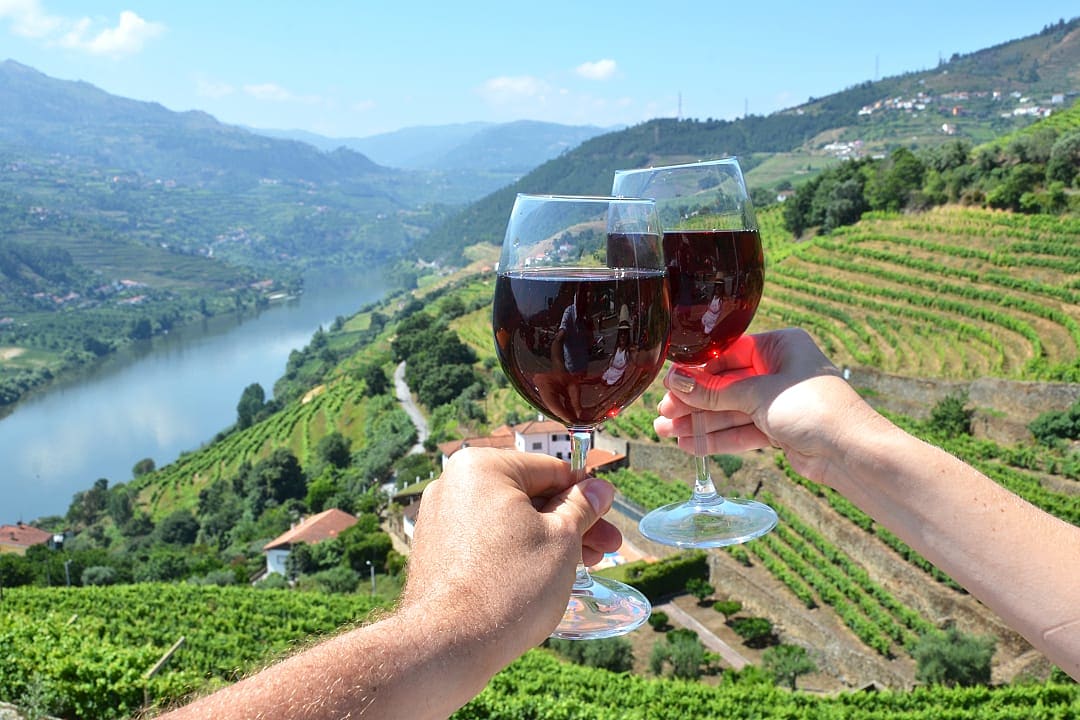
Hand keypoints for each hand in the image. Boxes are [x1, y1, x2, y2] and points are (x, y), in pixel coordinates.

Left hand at [400, 447, 620, 669]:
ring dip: (548, 539)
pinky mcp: (436, 549)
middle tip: (606, 547)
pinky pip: (486, 540)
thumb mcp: (563, 539)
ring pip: (510, 520)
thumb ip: (583, 507)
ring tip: (583, 566)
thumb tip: (599, 489)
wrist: (449, 644)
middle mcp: (454, 484)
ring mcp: (440, 517)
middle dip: (571, 523)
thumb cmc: (509, 586)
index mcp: (483, 467)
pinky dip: (516, 552)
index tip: (607, 515)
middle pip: (530, 496)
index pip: (551, 470)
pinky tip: (544, 576)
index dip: (586, 494)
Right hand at [654, 328, 892, 483]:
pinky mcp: (778, 429)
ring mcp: (778, 402)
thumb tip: (673, 382)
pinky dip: (717, 438)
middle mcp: (779, 370)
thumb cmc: (814, 408)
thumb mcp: (757, 394)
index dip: (697, 372)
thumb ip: (714, 392)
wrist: (852, 452)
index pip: (727, 355)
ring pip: (730, 411)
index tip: (669, 384)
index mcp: (780, 346)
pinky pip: (741, 430)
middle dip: (694, 401)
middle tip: (662, 412)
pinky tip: (689, 444)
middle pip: (726, 385)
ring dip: (699, 422)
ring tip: (665, 431)